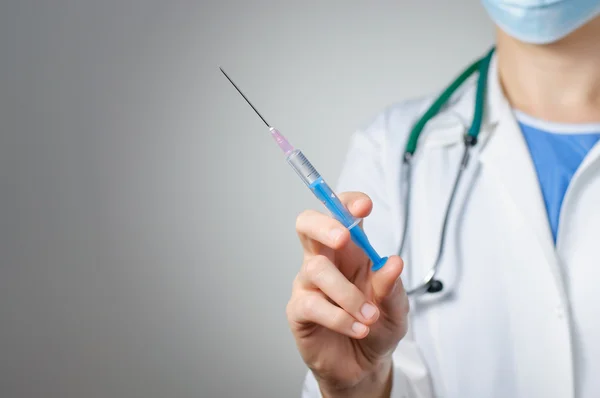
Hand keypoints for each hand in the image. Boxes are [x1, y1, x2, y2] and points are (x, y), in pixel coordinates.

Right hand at [286, 192, 408, 397]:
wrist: (363, 367)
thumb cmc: (377, 328)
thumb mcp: (396, 309)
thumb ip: (392, 287)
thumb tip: (393, 262)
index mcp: (351, 252)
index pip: (340, 215)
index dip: (347, 203)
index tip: (364, 207)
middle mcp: (325, 261)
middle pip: (306, 225)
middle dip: (324, 225)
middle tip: (344, 239)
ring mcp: (308, 285)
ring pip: (316, 268)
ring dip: (348, 294)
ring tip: (369, 318)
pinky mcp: (299, 310)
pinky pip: (311, 304)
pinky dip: (339, 317)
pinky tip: (357, 329)